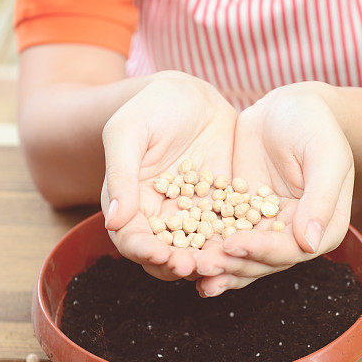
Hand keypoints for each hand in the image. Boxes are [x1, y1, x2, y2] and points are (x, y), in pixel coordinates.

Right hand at [101, 71, 235, 279]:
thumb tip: (112, 221)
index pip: (133, 240)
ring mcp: (194, 216)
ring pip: (199, 249)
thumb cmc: (149, 108)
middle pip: (167, 254)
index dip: (143, 251)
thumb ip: (120, 175)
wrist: (191, 95)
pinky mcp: (222, 208)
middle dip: (178, 264)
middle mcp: (162, 218)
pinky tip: (248, 244)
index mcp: (131, 206)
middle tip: (193, 266)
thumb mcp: (127, 133)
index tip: (158, 254)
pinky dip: (236, 241)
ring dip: (208, 260)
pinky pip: (229, 231)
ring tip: (221, 264)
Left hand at [196, 84, 353, 295]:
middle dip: (232, 265)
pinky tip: (183, 258)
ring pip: (241, 255)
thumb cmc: (315, 125)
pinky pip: (224, 236)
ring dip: (217, 265)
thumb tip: (310, 244)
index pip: (291, 250)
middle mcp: (296, 235)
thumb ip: (320, 199)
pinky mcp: (241, 215)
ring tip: (189, 269)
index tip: (232, 245)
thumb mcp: (325, 156)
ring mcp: (266, 227)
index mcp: (323, 227)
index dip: (261, 251)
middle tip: (202, 266)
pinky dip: (206, 248)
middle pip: (263, 260)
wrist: (288, 106)